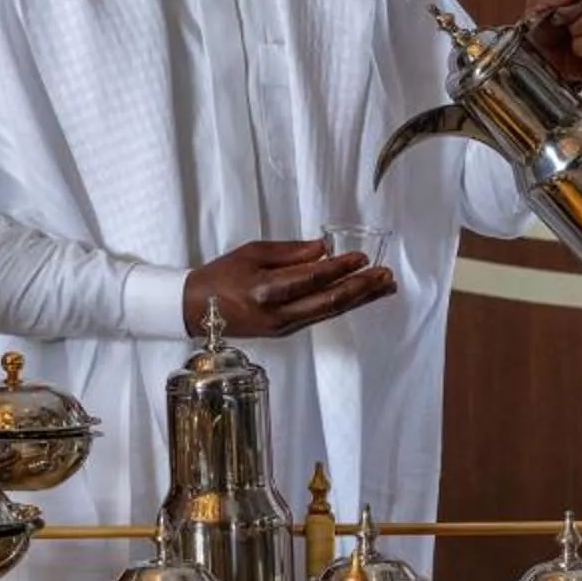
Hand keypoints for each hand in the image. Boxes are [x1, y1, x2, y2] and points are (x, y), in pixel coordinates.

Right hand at [182, 237, 397, 339]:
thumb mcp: (251, 253)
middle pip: (328, 302)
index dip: (339, 268)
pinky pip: (320, 315)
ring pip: (329, 312)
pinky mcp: (286, 331)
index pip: (311, 279)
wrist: (196, 309)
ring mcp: (284, 326)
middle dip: (360, 288)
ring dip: (359, 299)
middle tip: (386, 275)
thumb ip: (289, 252)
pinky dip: (343, 305)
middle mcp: (278, 314)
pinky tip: (360, 296)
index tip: (362, 256)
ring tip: (384, 287)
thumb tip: (323, 249)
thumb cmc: (221, 275)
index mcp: (265, 291)